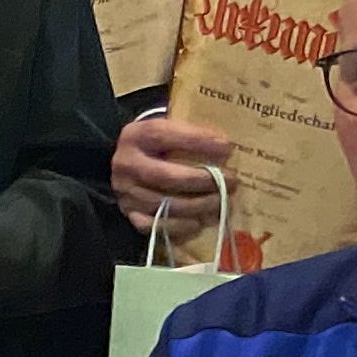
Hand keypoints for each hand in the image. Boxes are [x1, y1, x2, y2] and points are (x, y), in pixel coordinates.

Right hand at [114, 112, 230, 234]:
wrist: (131, 164)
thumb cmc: (161, 146)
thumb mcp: (170, 131)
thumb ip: (192, 134)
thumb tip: (225, 148)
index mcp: (136, 136)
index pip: (164, 135)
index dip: (196, 142)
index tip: (226, 147)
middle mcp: (126, 164)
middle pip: (166, 176)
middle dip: (203, 180)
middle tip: (231, 181)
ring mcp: (126, 192)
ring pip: (164, 204)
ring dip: (198, 205)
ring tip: (222, 202)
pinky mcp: (130, 213)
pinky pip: (155, 225)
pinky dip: (180, 226)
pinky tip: (199, 221)